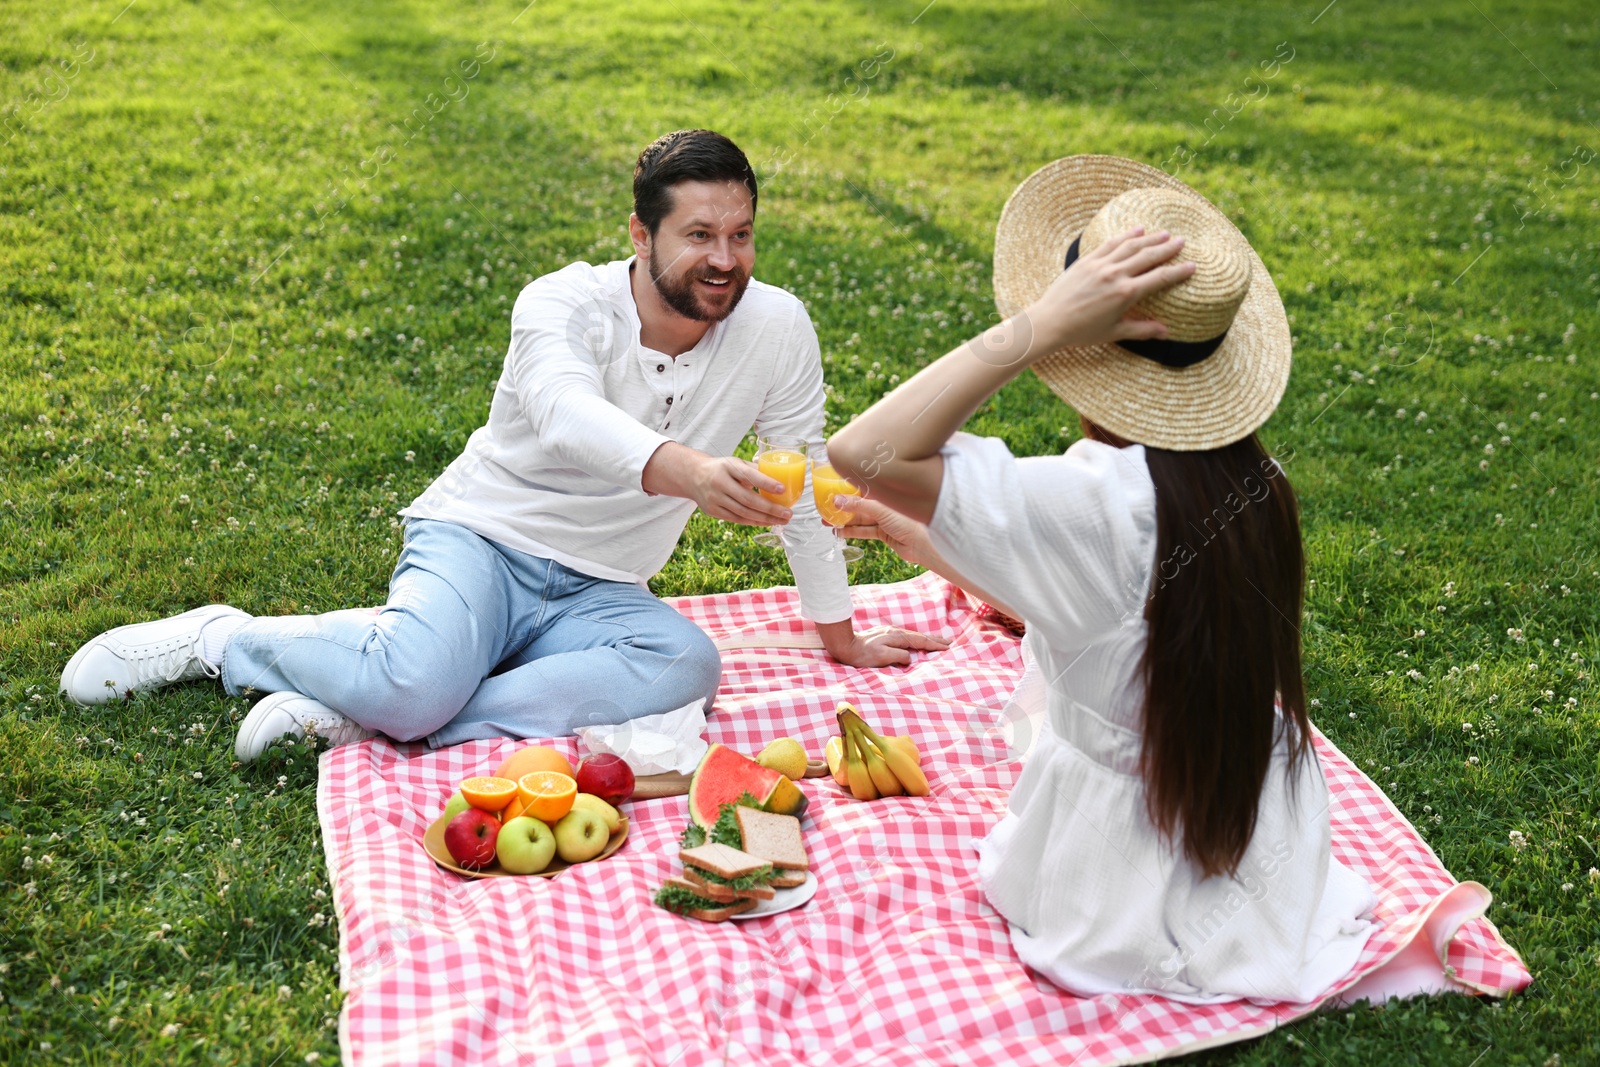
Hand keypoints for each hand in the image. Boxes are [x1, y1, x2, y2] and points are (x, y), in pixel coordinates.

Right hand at [643, 442, 791, 525]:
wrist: (694, 476)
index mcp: (728, 467)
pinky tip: (768, 522)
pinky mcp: (713, 511)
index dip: (766, 483)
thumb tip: (781, 477)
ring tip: (782, 520)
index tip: (782, 489)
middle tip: (788, 513)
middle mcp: (719, 483)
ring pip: (743, 513)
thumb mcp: (736, 463)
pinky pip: (737, 519)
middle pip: (747, 499)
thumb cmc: (723, 468)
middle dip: (770, 508)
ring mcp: (714, 499)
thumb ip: (755, 470)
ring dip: (765, 519)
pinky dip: (754, 522)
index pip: (749, 476)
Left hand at [822, 623, 949, 667]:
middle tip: (948, 641)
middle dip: (934, 639)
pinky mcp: (885, 636)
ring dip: (927, 638)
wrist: (846, 645)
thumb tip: (910, 658)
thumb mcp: (882, 656)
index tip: (947, 647)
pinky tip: (916, 641)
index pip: (920, 641)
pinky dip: (917, 639)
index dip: (934, 645)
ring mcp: (890, 633)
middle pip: (919, 636)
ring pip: (913, 636)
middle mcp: (895, 633)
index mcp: (897, 638)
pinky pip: (907, 637)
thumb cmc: (862, 654)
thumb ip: (898, 656)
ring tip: (937, 640)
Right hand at [834, 495, 934, 568]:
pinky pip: (864, 530)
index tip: (830, 490)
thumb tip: (836, 500)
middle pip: (858, 504)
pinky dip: (851, 531)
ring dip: (843, 520)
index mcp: (886, 492)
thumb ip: (858, 505)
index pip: (862, 487)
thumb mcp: (881, 510)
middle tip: (824, 508)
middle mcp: (884, 504)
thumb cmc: (910, 521)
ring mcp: (883, 519)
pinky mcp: (883, 533)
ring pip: (859, 518)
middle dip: (841, 507)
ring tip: (826, 521)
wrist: (925, 544)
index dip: (846, 489)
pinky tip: (839, 531)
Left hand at [1023, 227, 1195, 352]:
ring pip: (1131, 246)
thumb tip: (1166, 333)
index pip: (1159, 278)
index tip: (1192, 266)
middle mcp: (1115, 275)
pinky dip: (1125, 235)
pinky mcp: (1086, 260)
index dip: (1178, 272)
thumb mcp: (1114, 333)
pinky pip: (1110, 243)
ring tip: (1165, 233)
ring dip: (1150, 238)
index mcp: (1125, 294)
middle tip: (1182, 242)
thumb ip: (1141, 330)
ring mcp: (1100, 265)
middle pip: (1148, 256)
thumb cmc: (1081, 332)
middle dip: (1167, 248)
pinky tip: (1137, 230)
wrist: (1050, 322)